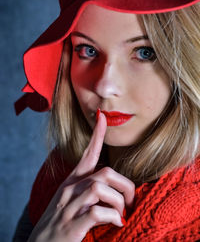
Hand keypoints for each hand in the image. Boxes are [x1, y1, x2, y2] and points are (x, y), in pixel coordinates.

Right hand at [28, 112, 134, 241]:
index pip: (87, 154)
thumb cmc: (59, 223)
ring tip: (121, 215)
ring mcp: (69, 207)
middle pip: (105, 174)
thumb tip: (110, 185)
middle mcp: (70, 190)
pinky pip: (97, 212)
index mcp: (72, 182)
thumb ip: (86, 189)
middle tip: (131, 202)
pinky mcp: (71, 226)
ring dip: (119, 203)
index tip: (102, 117)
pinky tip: (116, 224)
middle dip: (125, 186)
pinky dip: (112, 217)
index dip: (96, 136)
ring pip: (101, 189)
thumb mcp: (70, 200)